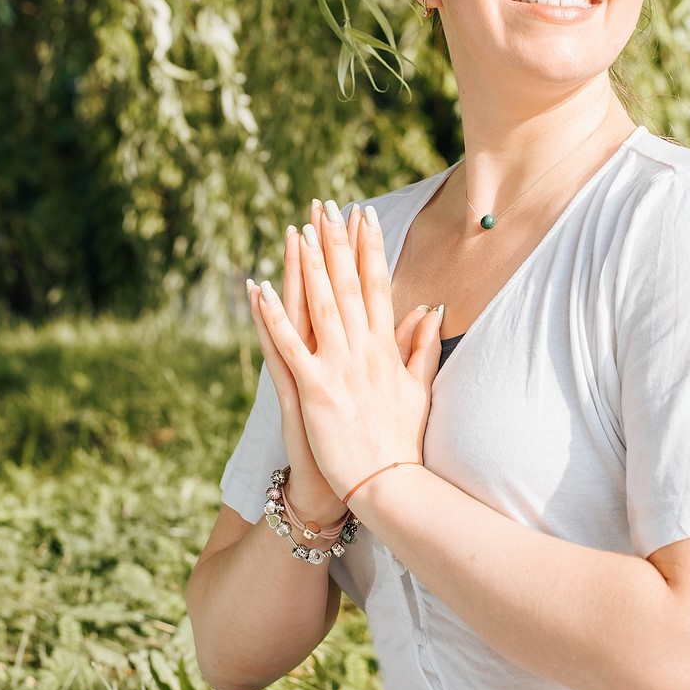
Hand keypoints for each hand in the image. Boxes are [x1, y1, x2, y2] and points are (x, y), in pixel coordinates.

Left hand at [250, 199, 442, 501]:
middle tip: (326, 203)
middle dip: (336, 242)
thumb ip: (423, 348)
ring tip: (296, 230)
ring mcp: (338, 369)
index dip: (370, 248)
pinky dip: (273, 318)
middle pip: (348, 285)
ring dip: (306, 266)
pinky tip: (259, 290)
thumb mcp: (418, 389)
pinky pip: (289, 347)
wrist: (388, 485)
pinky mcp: (314, 391)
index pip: (378, 286)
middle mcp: (363, 352)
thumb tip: (430, 309)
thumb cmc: (401, 442)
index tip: (363, 215)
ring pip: (320, 306)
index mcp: (386, 349)